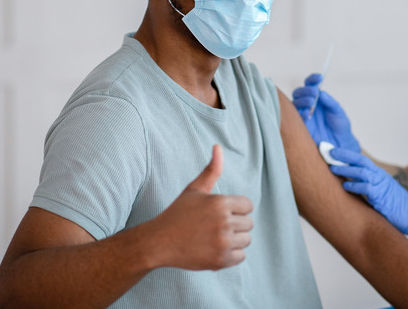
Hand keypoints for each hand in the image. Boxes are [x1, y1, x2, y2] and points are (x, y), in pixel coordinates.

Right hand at [153, 145, 253, 269]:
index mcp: (220, 202)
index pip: (248, 205)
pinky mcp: (221, 261)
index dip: (235, 209)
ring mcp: (222, 242)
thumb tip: (218, 146)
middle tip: (214, 227)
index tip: (220, 213)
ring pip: (246, 240)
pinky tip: (215, 249)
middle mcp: (223, 222)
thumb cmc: (178, 214)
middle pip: (248, 223)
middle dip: (235, 224)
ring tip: (214, 237)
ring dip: (234, 240)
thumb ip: (211, 170)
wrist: (159, 242)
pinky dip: (231, 255)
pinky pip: (241, 256)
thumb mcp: (194, 189)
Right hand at [291, 73, 360, 152]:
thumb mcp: (338, 111)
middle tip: (314, 92)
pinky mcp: (301, 125)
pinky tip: (306, 113)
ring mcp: (303, 114)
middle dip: (305, 90)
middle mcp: (307, 104)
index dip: (312, 79)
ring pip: (295, 102)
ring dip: (302, 100)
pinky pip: (295, 118)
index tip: (319, 77)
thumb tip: (321, 93)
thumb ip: (330, 102)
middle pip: (299, 92)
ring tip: (311, 102)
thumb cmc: (340, 125)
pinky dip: (300, 113)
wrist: (341, 142)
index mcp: (317, 98)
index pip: (310, 84)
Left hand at [328, 147, 407, 238]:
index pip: (360, 160)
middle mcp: (380, 177)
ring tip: (332, 168)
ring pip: (361, 172)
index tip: (333, 151)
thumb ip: (367, 186)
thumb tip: (348, 183)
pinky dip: (355, 186)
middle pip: (360, 161)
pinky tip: (345, 187)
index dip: (346, 154)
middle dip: (344, 155)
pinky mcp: (381, 197)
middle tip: (329, 153)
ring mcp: (381, 186)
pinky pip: (366, 188)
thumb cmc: (395, 206)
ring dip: (346, 169)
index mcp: (379, 175)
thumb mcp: (380, 192)